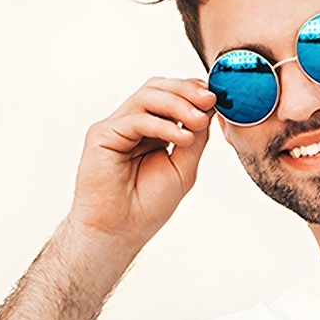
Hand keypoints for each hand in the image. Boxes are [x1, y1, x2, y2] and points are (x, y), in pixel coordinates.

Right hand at [67, 76, 216, 258]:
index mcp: (152, 130)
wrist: (119, 230)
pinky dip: (162, 125)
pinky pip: (135, 119)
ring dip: (177, 104)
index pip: (171, 97)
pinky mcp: (102, 134)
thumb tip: (209, 108)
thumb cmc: (147, 205)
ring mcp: (116, 127)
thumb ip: (195, 138)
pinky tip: (181, 137)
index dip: (192, 92)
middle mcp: (132, 124)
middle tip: (210, 99)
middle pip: (157, 88)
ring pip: (146, 97)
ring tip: (199, 120)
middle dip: (186, 90)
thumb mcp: (183, 168)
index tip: (217, 96)